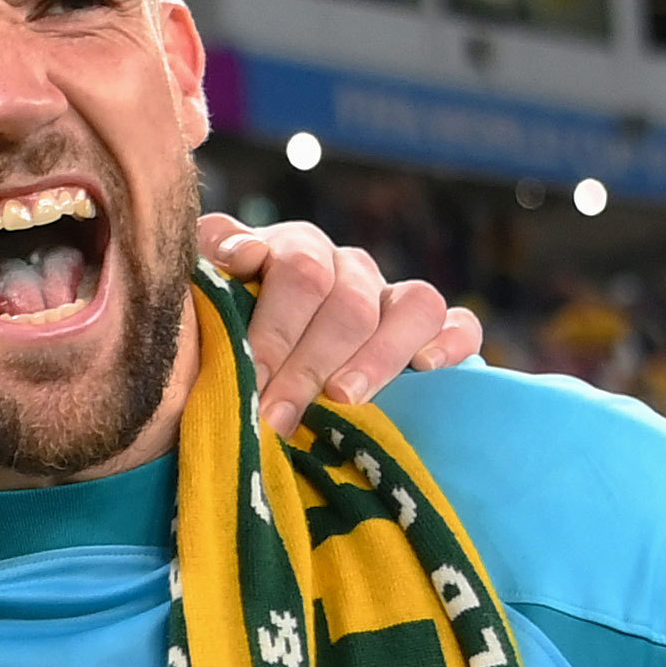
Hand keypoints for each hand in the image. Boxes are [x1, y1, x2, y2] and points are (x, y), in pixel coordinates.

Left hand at [205, 212, 485, 435]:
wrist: (257, 371)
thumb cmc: (224, 341)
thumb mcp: (205, 305)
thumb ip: (210, 272)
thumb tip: (243, 256)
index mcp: (294, 252)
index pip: (298, 269)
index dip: (274, 323)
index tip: (250, 373)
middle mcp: (347, 268)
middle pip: (347, 299)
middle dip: (307, 363)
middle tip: (276, 414)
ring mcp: (393, 298)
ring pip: (413, 304)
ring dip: (376, 355)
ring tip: (343, 401)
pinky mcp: (434, 333)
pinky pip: (460, 325)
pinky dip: (451, 342)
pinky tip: (427, 369)